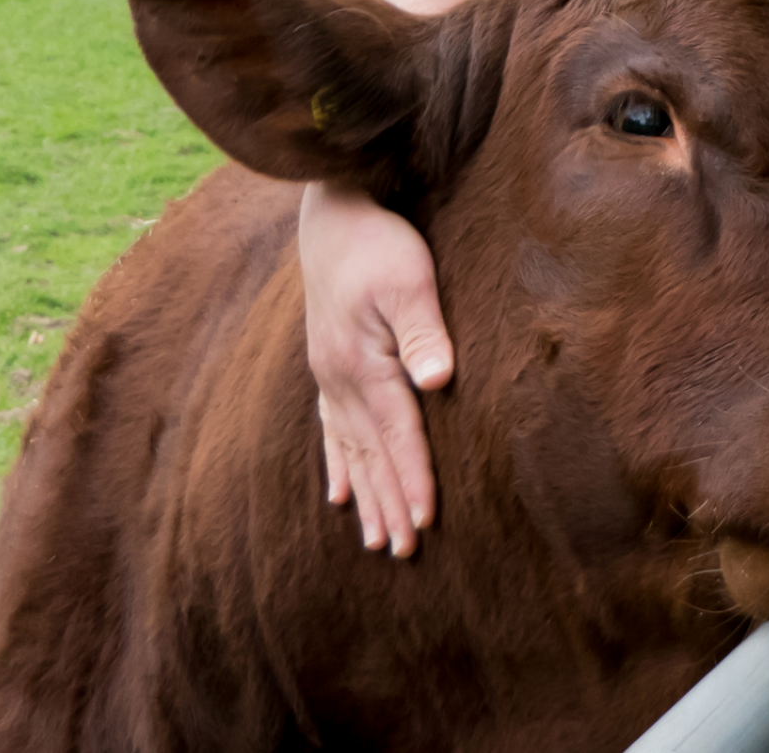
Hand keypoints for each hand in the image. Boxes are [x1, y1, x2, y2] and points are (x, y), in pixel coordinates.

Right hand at [300, 183, 452, 557]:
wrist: (331, 218)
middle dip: (388, 504)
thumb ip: (425, 329)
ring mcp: (330, 376)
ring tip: (373, 540)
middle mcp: (341, 380)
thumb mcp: (409, 278)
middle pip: (371, 454)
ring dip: (365, 495)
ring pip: (351, 450)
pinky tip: (337, 492)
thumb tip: (439, 378)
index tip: (425, 522)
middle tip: (401, 552)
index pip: (397, 434)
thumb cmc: (379, 245)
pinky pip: (331, 429)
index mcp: (364, 365)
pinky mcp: (329, 367)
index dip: (413, 479)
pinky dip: (338, 463)